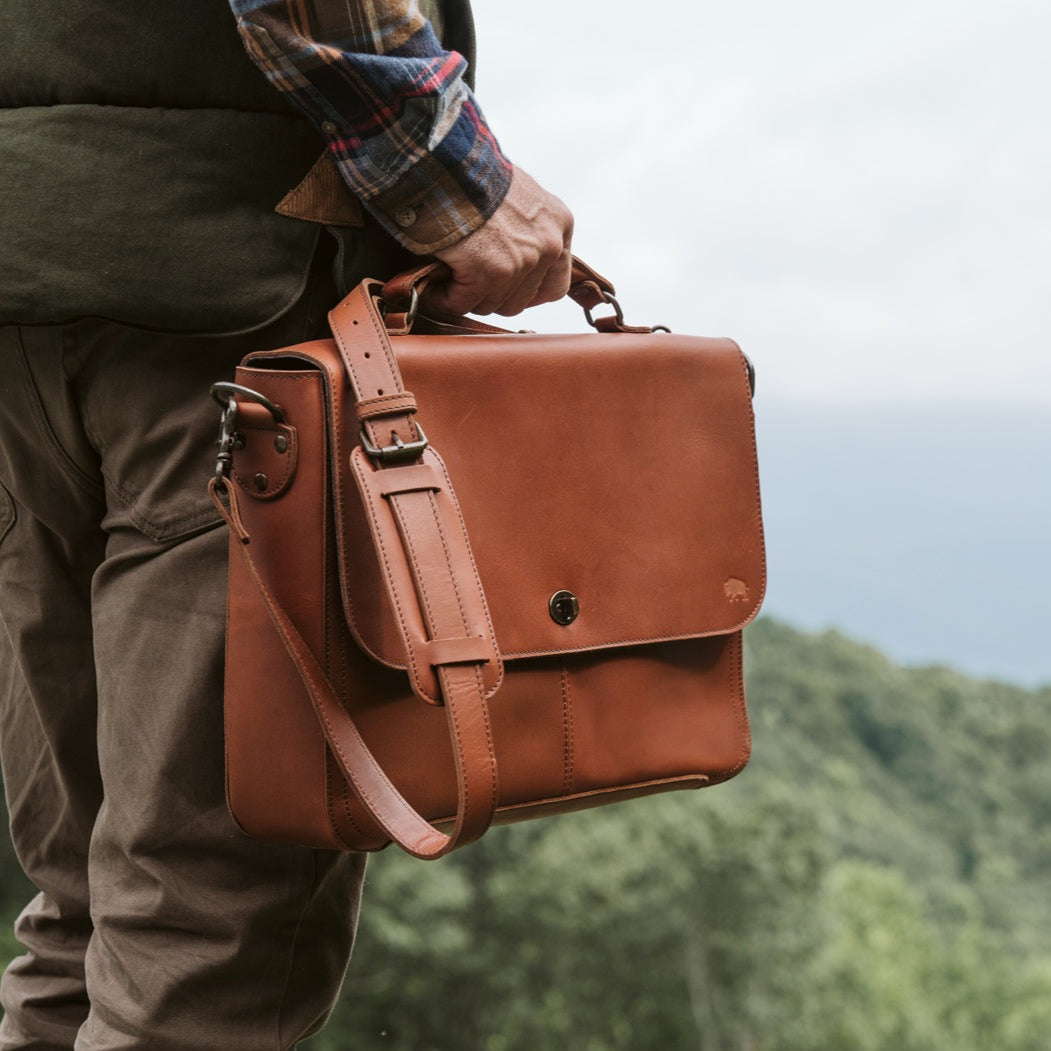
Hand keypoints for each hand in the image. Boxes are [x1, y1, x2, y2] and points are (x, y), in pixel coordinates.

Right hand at [422, 167, 573, 316]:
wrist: (446, 161)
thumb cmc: (472, 173)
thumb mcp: (519, 196)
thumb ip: (527, 231)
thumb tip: (513, 265)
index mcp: (559, 225)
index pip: (555, 286)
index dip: (526, 294)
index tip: (504, 289)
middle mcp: (549, 245)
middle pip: (520, 301)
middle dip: (491, 296)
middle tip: (467, 281)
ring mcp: (522, 261)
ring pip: (491, 305)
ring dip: (465, 297)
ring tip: (445, 279)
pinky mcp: (490, 273)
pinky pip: (462, 305)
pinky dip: (442, 300)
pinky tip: (430, 286)